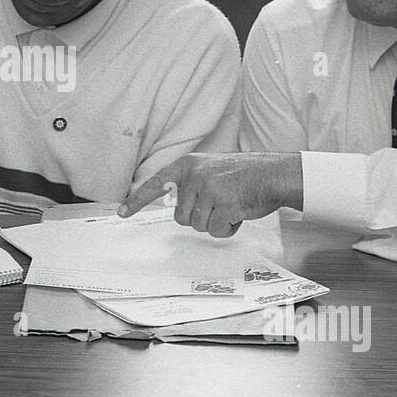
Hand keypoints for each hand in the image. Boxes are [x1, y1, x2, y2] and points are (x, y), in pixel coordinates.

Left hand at [118, 152, 303, 236]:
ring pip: (197, 225)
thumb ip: (191, 185)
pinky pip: (215, 230)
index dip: (137, 201)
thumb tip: (175, 208)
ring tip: (231, 206)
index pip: (156, 184)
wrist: (274, 174)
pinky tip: (238, 214)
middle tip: (220, 205)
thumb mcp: (211, 170)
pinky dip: (227, 229)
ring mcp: (208, 189)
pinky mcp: (224, 204)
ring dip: (215, 224)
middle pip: (181, 217)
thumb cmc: (244, 176)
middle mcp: (194, 175)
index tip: (122, 212)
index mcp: (188, 165)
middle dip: (200, 218)